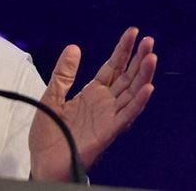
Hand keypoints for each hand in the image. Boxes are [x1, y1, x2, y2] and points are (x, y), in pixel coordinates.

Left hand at [29, 27, 156, 180]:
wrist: (44, 161)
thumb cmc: (50, 133)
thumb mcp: (51, 96)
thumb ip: (63, 74)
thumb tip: (74, 47)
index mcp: (92, 94)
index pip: (112, 67)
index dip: (123, 50)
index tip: (133, 32)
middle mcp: (104, 103)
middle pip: (126, 77)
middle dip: (137, 58)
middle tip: (148, 39)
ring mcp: (108, 117)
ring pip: (132, 93)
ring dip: (143, 75)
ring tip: (151, 56)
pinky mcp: (108, 131)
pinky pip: (127, 115)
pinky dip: (138, 102)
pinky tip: (148, 87)